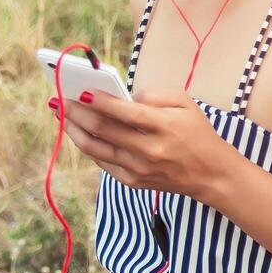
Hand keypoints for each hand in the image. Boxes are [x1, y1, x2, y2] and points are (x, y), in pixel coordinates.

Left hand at [51, 87, 231, 202]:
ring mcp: (138, 168)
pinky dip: (89, 147)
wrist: (211, 174)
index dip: (99, 100)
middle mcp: (149, 149)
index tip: (81, 90)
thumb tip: (124, 96)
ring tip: (62, 115)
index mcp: (164, 126)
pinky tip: (79, 133)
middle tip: (60, 100)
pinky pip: (103, 163)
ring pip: (95, 148)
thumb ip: (155, 94)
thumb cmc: (197, 133)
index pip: (124, 111)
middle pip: (103, 129)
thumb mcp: (186, 103)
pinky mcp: (133, 181)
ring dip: (74, 130)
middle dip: (77, 112)